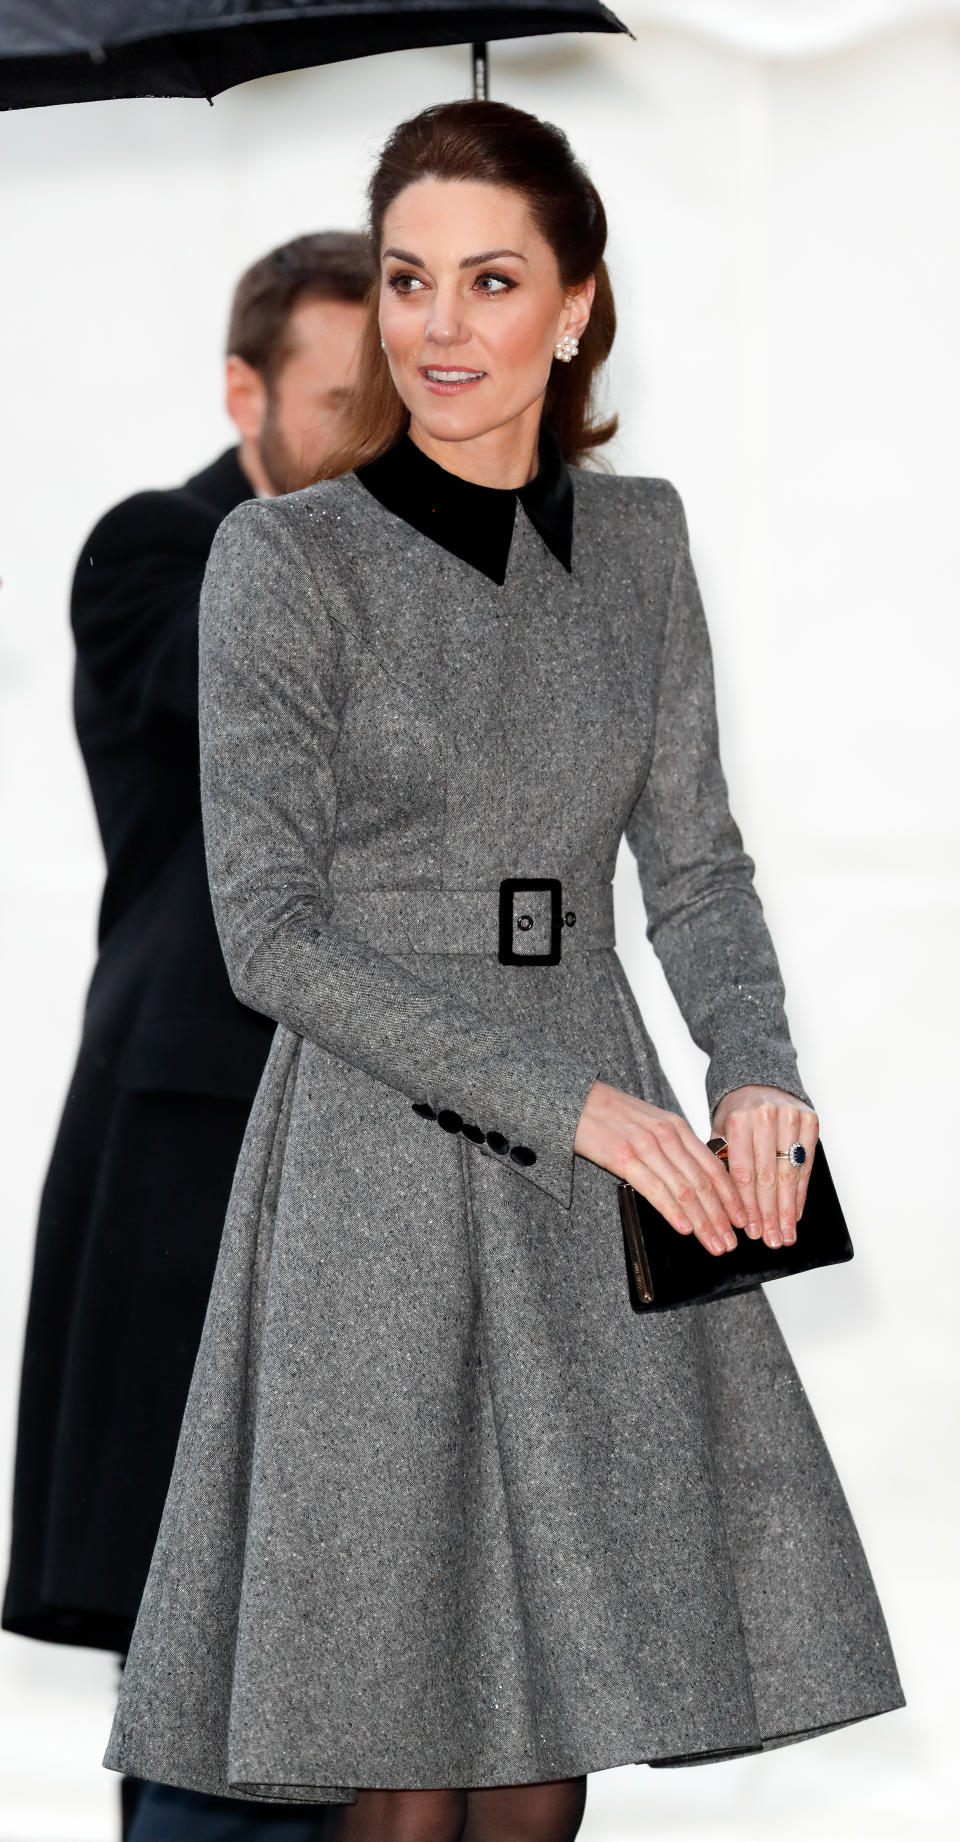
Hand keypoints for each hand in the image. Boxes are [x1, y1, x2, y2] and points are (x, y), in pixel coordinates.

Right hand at [574, 1081, 748, 1256]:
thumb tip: (695, 1178)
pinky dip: (673, 1212)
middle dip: (722, 1217)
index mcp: (677, 1127)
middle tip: (732, 1242)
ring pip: (684, 1190)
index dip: (732, 1197)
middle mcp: (667, 1135)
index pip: (714, 1167)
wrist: (575, 1099)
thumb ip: (674, 1146)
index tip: (742, 1219)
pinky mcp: (622, 1156)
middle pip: (704, 1182)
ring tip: (714, 1243)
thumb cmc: (611, 1114)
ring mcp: (646, 1145)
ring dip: (703, 1222)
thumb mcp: (651, 1122)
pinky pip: (655, 1189)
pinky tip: (685, 1228)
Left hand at [710, 1086, 818, 1248]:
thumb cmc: (736, 1116)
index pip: (744, 1172)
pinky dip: (801, 1192)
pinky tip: (795, 1213)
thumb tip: (722, 1208)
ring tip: (785, 1235)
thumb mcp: (720, 1134)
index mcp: (740, 1120)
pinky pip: (807, 1164)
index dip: (747, 1205)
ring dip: (787, 1209)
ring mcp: (791, 1117)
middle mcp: (767, 1116)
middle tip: (770, 1240)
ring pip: (789, 1173)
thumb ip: (722, 1164)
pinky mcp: (810, 1120)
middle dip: (769, 1213)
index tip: (748, 1230)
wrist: (759, 1084)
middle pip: (768, 1176)